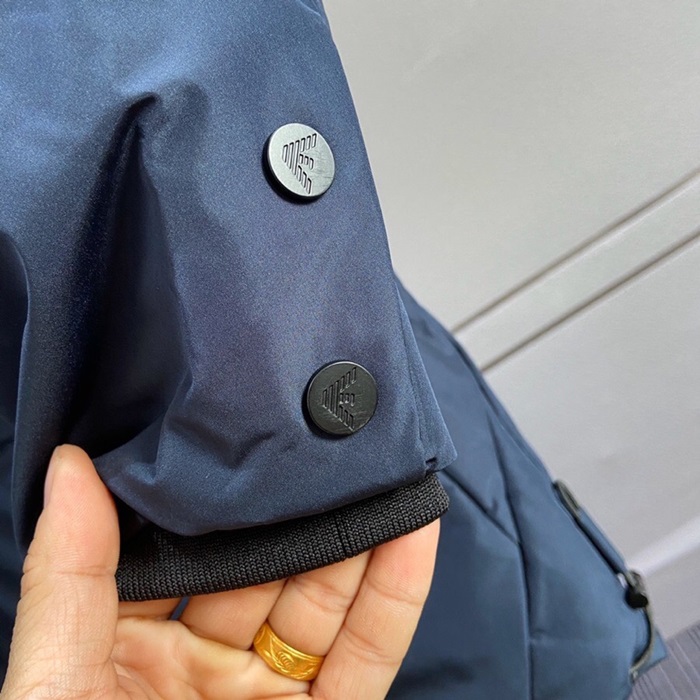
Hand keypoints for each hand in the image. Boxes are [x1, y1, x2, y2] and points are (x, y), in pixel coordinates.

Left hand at [1, 445, 439, 698]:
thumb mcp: (53, 694)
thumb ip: (67, 581)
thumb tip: (71, 467)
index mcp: (125, 653)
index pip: (180, 547)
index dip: (215, 493)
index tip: (244, 433)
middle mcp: (201, 671)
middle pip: (262, 566)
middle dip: (298, 504)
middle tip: (327, 436)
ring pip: (324, 603)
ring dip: (355, 537)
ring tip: (378, 468)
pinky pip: (366, 659)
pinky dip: (394, 597)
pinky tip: (411, 534)